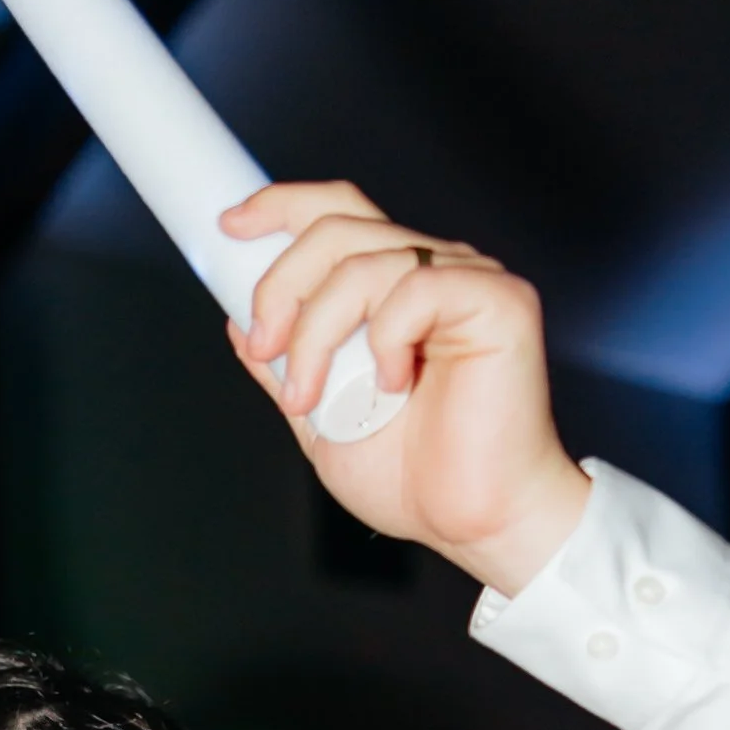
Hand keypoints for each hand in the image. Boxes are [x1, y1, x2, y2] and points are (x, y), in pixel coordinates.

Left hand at [222, 182, 590, 598]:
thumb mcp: (320, 417)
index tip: (230, 228)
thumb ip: (285, 366)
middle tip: (263, 346)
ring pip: (363, 262)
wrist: (470, 523)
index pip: (336, 215)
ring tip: (313, 396)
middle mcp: (430, 272)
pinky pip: (415, 289)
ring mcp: (466, 281)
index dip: (282, 207)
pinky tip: (394, 384)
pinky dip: (385, 339)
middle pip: (337, 228)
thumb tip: (240, 323)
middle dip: (281, 285)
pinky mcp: (499, 301)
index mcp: (391, 290)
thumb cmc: (416, 479)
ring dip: (317, 330)